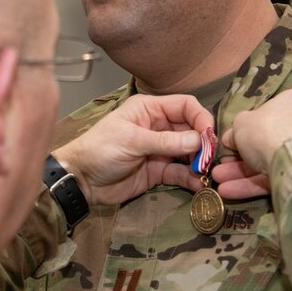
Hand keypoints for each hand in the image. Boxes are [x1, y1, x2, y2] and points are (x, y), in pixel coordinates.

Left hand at [54, 94, 213, 203]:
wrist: (81, 181)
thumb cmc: (100, 151)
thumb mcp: (132, 141)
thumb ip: (166, 141)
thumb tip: (199, 140)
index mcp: (150, 109)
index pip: (185, 106)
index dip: (200, 118)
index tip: (209, 137)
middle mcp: (159, 126)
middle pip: (191, 130)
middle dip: (203, 143)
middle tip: (210, 159)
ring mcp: (160, 150)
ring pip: (189, 152)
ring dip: (200, 162)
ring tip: (207, 173)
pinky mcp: (158, 172)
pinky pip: (181, 173)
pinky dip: (191, 178)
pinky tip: (200, 184)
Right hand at [212, 89, 291, 198]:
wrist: (290, 158)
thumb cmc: (266, 129)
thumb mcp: (241, 122)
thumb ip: (235, 131)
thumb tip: (230, 138)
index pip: (270, 114)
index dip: (247, 128)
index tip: (231, 140)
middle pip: (267, 141)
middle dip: (240, 156)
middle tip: (222, 163)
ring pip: (268, 162)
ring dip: (241, 172)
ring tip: (218, 179)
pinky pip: (274, 177)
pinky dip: (252, 184)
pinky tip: (228, 191)